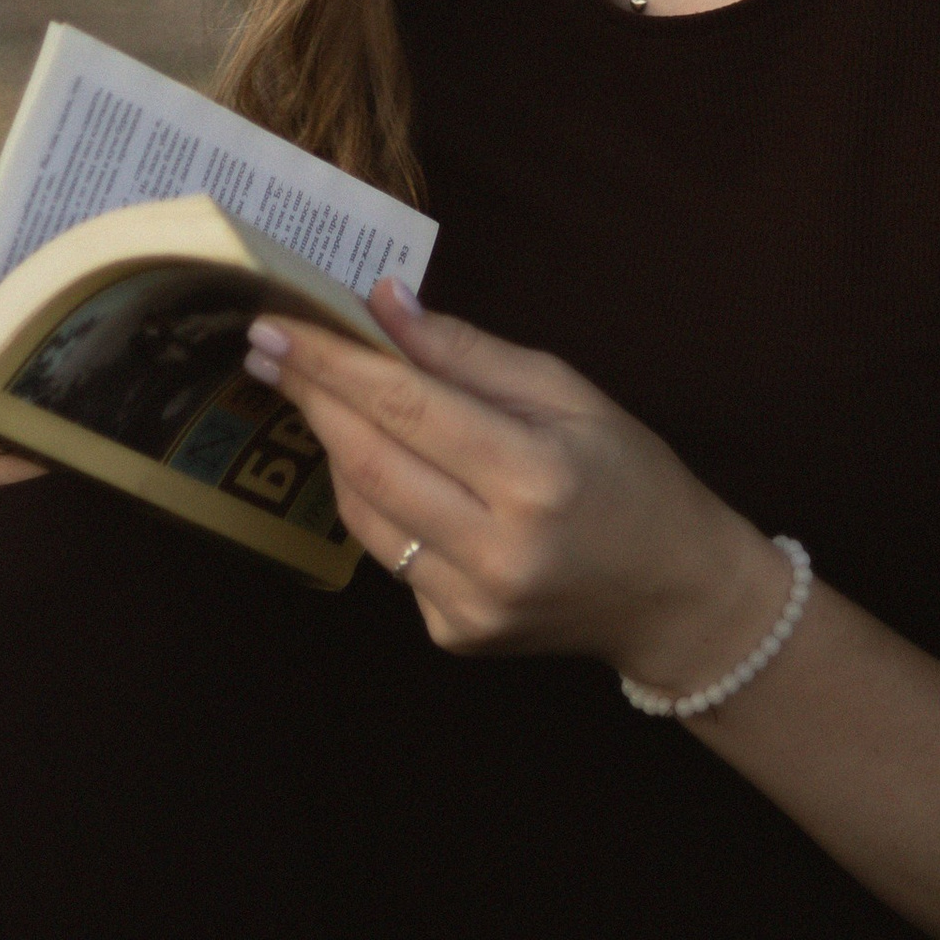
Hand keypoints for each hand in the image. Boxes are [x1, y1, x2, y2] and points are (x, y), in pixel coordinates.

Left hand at [248, 282, 787, 687]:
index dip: (332, 362)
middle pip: (369, 461)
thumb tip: (383, 305)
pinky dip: (374, 500)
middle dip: (311, 396)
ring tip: (319, 393)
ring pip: (364, 513)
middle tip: (267, 344)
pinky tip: (384, 464)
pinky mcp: (454, 635)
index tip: (277, 323)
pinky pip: (389, 555)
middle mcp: (496, 551)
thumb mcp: (568, 391)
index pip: (405, 407)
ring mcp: (470, 605)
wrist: (673, 596)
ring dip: (334, 445)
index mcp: (533, 477)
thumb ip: (468, 352)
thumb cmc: (629, 474)